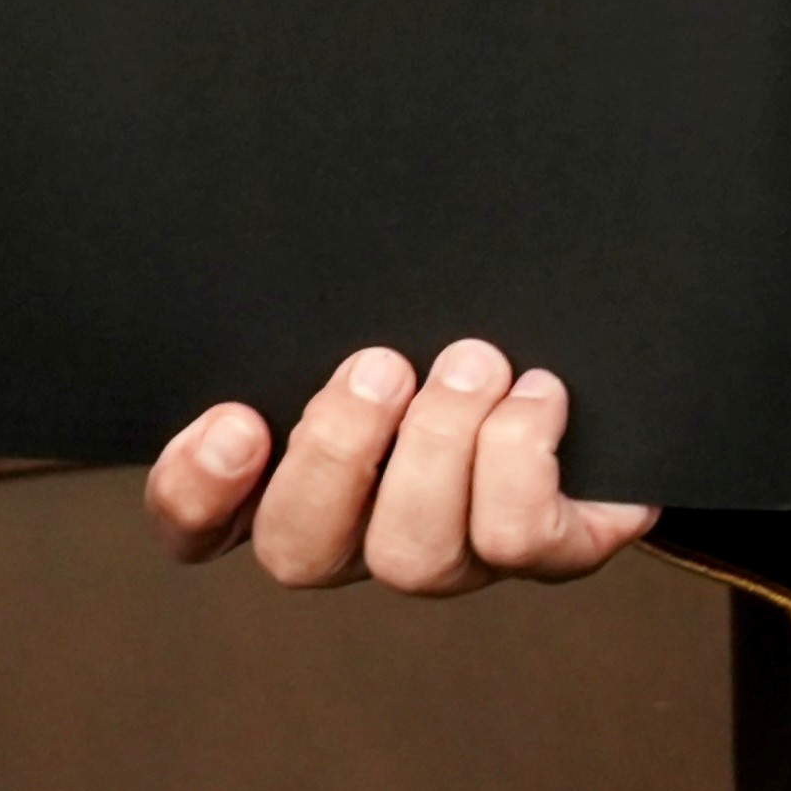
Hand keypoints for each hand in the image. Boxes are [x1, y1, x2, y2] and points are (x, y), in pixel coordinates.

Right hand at [142, 339, 655, 594]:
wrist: (593, 360)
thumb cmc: (446, 315)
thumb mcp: (367, 303)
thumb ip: (314, 302)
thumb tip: (265, 234)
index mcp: (289, 473)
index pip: (197, 524)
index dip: (196, 492)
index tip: (234, 421)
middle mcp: (361, 533)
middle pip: (299, 551)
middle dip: (338, 454)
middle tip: (380, 366)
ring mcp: (450, 555)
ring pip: (410, 556)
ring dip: (439, 444)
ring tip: (474, 363)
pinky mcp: (543, 550)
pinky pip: (517, 542)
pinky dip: (522, 454)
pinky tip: (538, 391)